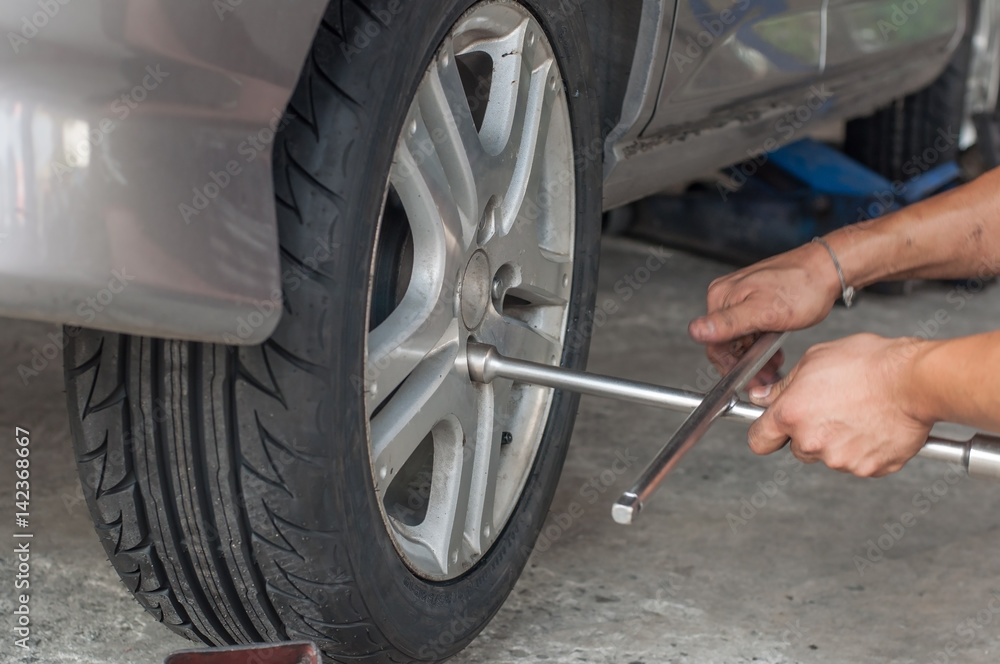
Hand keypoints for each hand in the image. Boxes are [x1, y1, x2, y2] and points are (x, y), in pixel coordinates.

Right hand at [688, 241, 843, 387]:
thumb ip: (728, 323)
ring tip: (773, 367)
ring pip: (739, 338)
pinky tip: (774, 350)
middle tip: (766, 376)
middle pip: (726, 342)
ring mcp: (740, 297)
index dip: (731, 367)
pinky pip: (750, 328)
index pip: (714, 344)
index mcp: (722, 297)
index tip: (749, 380)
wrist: (827, 269)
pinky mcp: (754, 299)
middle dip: (745, 363)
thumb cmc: (802, 287)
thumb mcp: (764, 312)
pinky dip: (760, 343)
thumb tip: (696, 330)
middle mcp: (726, 295)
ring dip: (754, 356)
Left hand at [746, 333, 932, 476]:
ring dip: (838, 440)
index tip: (772, 428)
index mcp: (791, 414)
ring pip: (829, 456)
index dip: (766, 432)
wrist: (916, 380)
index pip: (759, 440)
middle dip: (809, 432)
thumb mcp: (814, 359)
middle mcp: (812, 442)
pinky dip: (865, 449)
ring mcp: (841, 459)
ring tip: (858, 411)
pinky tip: (874, 424)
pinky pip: (859, 462)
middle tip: (832, 408)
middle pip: (797, 448)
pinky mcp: (869, 469)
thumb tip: (763, 397)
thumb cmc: (870, 364)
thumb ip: (783, 385)